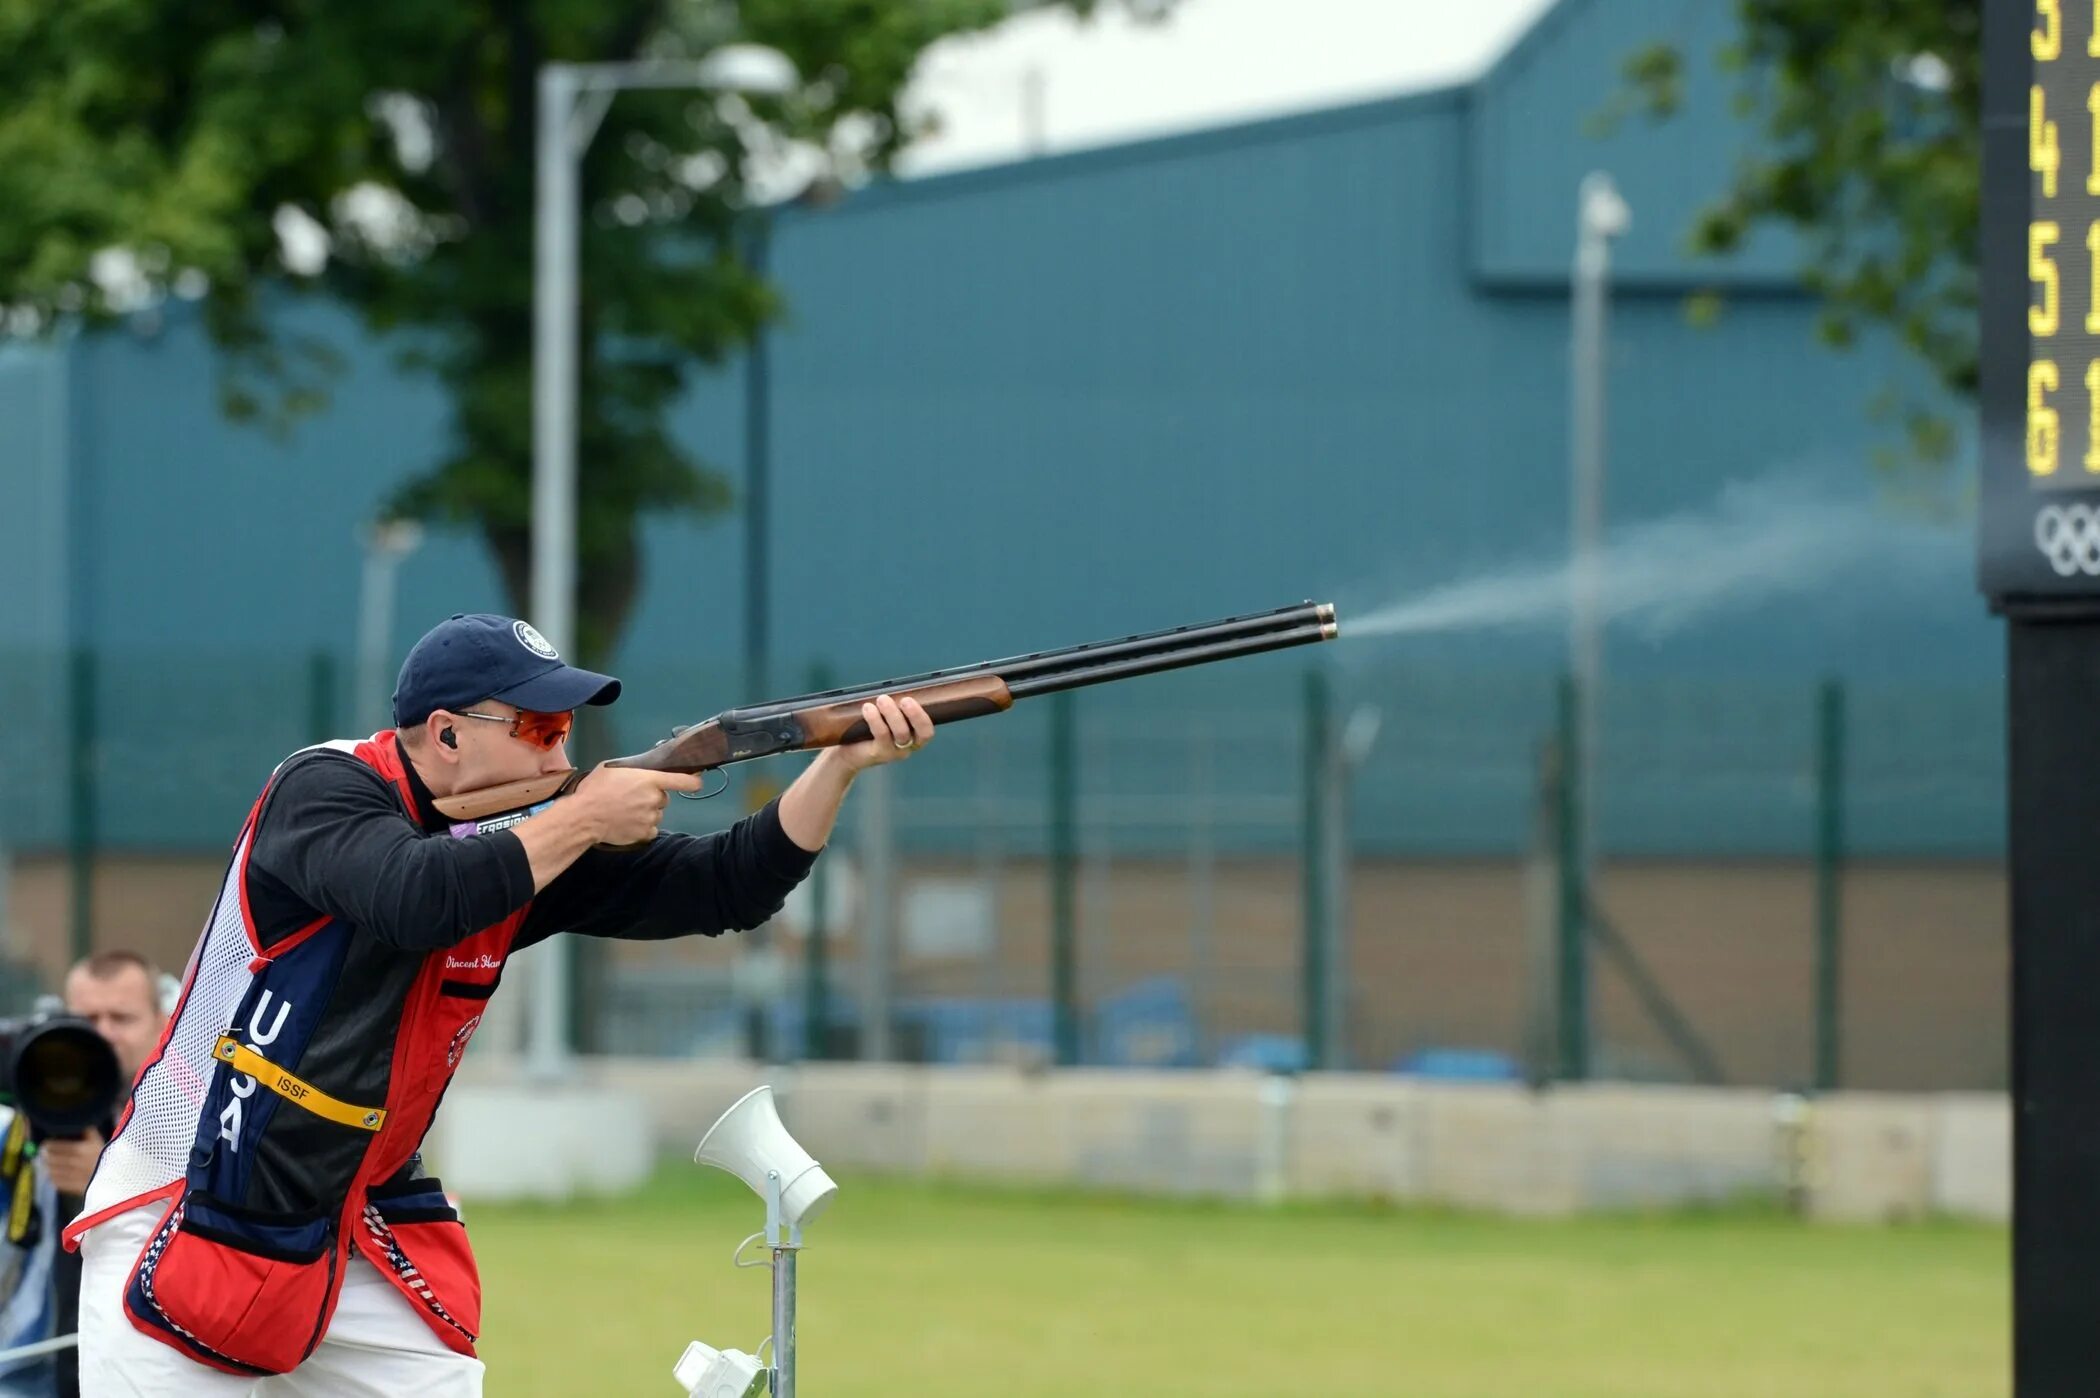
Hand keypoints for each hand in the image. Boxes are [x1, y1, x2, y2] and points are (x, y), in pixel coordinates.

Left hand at [40, 1128, 102, 1196]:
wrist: (120, 1174)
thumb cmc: (107, 1153)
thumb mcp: (98, 1140)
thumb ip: (85, 1131)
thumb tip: (71, 1122)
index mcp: (82, 1149)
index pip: (55, 1146)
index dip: (47, 1145)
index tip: (45, 1144)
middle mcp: (78, 1163)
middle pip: (51, 1159)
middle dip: (44, 1155)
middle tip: (43, 1153)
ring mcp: (76, 1176)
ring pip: (52, 1172)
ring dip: (47, 1167)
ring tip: (47, 1163)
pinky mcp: (76, 1187)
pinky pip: (57, 1183)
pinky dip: (53, 1178)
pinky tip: (54, 1173)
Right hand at [568, 765, 703, 845]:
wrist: (584, 817)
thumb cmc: (595, 789)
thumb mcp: (612, 768)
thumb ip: (632, 769)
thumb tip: (642, 770)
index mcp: (650, 780)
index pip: (684, 781)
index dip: (693, 781)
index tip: (697, 781)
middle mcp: (655, 799)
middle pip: (664, 798)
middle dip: (653, 797)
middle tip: (633, 797)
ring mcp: (651, 818)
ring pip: (657, 814)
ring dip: (647, 812)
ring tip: (627, 811)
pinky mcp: (645, 833)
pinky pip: (651, 829)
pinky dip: (643, 827)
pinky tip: (629, 823)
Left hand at [835, 694, 934, 773]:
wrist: (848, 752)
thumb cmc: (869, 730)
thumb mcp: (885, 718)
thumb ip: (893, 707)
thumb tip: (894, 687)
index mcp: (914, 736)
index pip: (927, 730)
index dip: (922, 716)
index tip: (909, 699)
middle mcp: (908, 747)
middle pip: (921, 733)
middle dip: (914, 714)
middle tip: (904, 700)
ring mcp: (894, 752)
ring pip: (901, 734)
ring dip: (893, 713)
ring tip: (881, 699)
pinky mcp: (878, 753)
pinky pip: (882, 735)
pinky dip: (876, 719)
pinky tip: (868, 708)